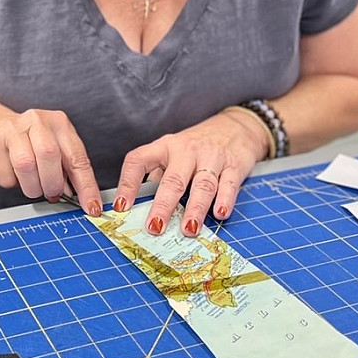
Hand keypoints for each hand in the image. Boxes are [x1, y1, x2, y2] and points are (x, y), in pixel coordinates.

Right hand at [0, 109, 102, 215]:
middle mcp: (37, 120)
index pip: (77, 158)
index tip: (91, 207)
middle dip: (52, 184)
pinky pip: (5, 174)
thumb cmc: (33, 144)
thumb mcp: (57, 151)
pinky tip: (14, 175)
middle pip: (49, 155)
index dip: (86, 186)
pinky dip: (12, 183)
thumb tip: (84, 201)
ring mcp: (13, 129)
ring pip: (25, 165)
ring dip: (32, 187)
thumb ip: (69, 172)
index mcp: (60, 123)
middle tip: (52, 193)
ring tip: (34, 186)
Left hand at [112, 110, 270, 236]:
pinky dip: (224, 200)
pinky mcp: (234, 165)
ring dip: (195, 208)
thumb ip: (158, 177)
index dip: (128, 184)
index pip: (138, 161)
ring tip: (188, 229)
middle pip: (173, 179)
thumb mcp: (172, 154)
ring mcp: (211, 156)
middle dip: (163, 205)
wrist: (236, 127)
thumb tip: (139, 209)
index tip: (121, 207)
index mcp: (164, 146)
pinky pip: (228, 184)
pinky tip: (219, 213)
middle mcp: (186, 150)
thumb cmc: (196, 147)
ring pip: (202, 184)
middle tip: (155, 227)